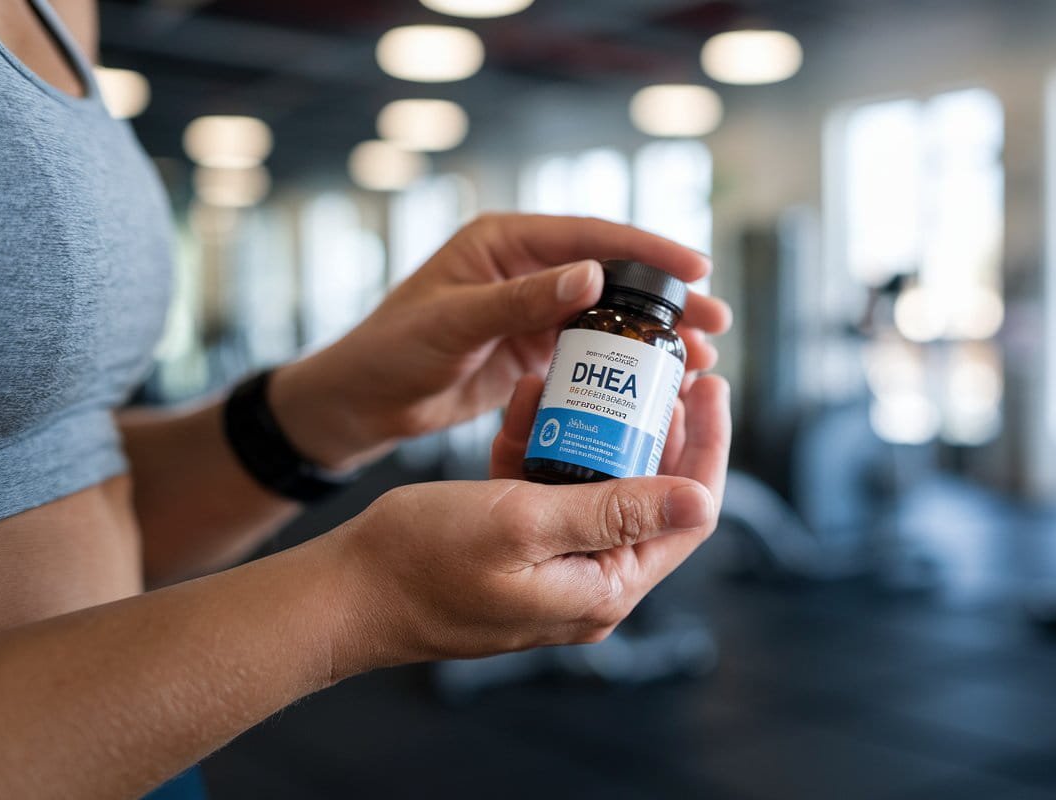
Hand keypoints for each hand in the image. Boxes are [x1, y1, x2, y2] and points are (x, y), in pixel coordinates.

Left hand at [271, 214, 731, 469]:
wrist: (362, 402)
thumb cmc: (393, 350)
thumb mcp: (455, 323)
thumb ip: (521, 300)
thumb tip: (592, 275)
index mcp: (505, 241)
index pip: (590, 236)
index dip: (648, 251)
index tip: (697, 269)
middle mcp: (526, 268)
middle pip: (612, 276)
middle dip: (665, 299)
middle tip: (715, 323)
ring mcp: (532, 309)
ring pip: (608, 317)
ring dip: (652, 337)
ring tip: (700, 358)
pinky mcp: (532, 348)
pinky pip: (590, 350)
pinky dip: (625, 364)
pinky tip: (658, 382)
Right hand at [330, 372, 729, 673]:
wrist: (344, 594)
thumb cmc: (423, 560)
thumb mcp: (525, 521)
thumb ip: (616, 509)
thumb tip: (702, 500)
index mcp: (603, 588)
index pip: (689, 515)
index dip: (708, 447)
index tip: (710, 385)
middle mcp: (588, 585)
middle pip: (649, 495)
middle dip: (653, 429)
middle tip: (657, 369)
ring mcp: (552, 570)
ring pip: (597, 486)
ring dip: (592, 430)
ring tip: (586, 375)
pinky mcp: (518, 554)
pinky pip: (548, 492)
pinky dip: (542, 448)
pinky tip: (527, 402)